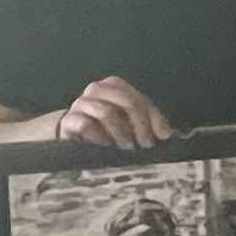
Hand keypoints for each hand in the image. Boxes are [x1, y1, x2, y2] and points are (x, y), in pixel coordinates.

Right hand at [55, 77, 170, 150]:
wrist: (73, 138)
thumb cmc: (108, 130)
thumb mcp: (131, 123)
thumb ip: (149, 123)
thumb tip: (167, 135)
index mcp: (114, 85)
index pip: (138, 96)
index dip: (153, 117)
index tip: (162, 137)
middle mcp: (96, 90)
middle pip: (124, 100)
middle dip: (139, 123)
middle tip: (145, 145)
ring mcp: (80, 104)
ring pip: (105, 112)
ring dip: (120, 132)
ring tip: (127, 149)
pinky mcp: (68, 121)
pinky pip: (85, 125)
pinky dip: (100, 138)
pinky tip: (107, 149)